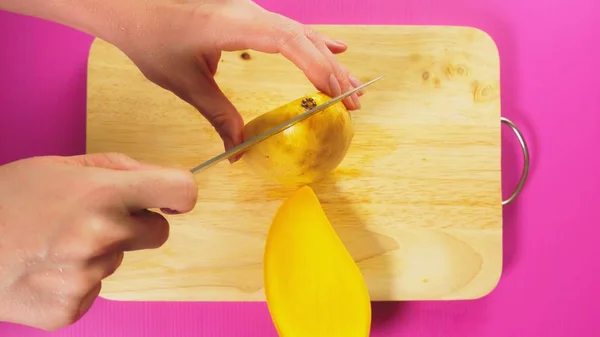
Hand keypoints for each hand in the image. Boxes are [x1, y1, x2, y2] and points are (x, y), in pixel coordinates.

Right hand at [0, 153, 196, 329]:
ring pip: (120, 260)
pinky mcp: (71, 308)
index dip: (180, 194)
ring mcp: (87, 276)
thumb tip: (155, 179)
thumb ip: (115, 168)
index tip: (171, 199)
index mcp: (104, 194)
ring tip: (56, 243)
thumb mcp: (59, 166)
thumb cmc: (6, 200)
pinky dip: (78, 280)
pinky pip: (95, 289)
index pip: (180, 190)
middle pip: (159, 232)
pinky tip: (47, 269)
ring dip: (100, 252)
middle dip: (137, 224)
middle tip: (96, 219)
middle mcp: (102, 236)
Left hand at [111, 0, 363, 156]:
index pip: (288, 41)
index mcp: (234, 24)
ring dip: (327, 59)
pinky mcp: (246, 14)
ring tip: (350, 85)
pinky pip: (287, 27)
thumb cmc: (150, 35)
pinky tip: (333, 47)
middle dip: (332, 70)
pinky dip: (312, 40)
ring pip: (300, 32)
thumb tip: (237, 148)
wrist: (127, 2)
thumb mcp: (184, 81)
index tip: (336, 92)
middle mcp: (248, 11)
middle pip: (303, 38)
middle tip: (355, 101)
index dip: (317, 65)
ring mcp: (249, 10)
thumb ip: (217, 114)